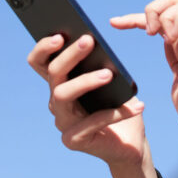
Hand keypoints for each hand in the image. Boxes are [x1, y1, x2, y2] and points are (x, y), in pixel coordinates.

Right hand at [26, 33, 147, 168]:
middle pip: (54, 74)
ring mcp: (62, 122)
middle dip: (70, 54)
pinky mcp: (73, 140)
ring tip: (109, 74)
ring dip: (86, 81)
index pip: (39, 63)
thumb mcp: (112, 82)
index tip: (59, 34)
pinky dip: (117, 113)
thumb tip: (100, 48)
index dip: (43, 48)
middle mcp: (56, 101)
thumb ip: (103, 65)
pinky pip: (93, 122)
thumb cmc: (119, 106)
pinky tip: (138, 106)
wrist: (129, 143)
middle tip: (89, 40)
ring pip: (64, 95)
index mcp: (61, 84)